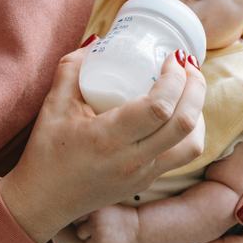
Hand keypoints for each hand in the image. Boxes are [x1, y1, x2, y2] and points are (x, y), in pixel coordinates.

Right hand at [0, 47, 205, 242]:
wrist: (44, 200)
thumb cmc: (47, 150)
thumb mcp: (54, 103)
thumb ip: (73, 67)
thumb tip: (98, 41)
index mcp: (109, 137)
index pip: (159, 107)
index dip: (174, 78)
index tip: (172, 57)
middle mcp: (133, 159)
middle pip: (185, 124)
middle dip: (196, 88)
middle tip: (189, 65)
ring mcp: (143, 175)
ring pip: (192, 145)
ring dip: (198, 112)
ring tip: (189, 88)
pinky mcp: (146, 182)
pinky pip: (182, 156)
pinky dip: (190, 131)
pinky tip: (179, 112)